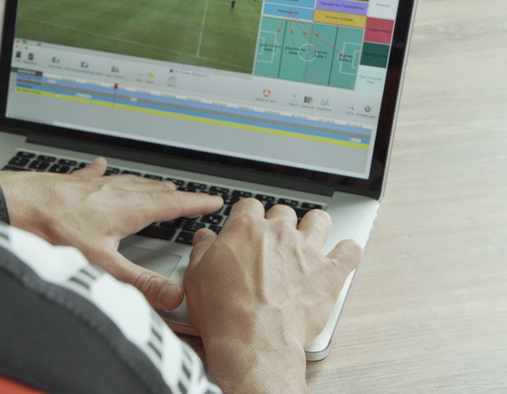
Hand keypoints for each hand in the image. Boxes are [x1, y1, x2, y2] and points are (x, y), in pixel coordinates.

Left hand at [0, 157, 223, 309]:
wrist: (17, 204)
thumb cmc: (53, 230)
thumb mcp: (101, 262)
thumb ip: (138, 281)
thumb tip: (171, 295)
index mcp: (127, 208)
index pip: (172, 204)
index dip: (196, 203)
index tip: (213, 200)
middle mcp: (114, 191)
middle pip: (153, 190)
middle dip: (173, 193)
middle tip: (187, 195)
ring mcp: (93, 184)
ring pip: (129, 181)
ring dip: (146, 184)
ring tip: (157, 184)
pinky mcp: (73, 181)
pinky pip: (95, 172)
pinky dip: (104, 171)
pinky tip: (102, 165)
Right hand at [184, 198, 361, 392]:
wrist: (252, 340)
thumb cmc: (223, 312)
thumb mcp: (197, 275)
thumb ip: (203, 250)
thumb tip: (204, 238)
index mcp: (245, 229)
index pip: (249, 206)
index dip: (248, 215)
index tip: (247, 226)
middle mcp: (278, 233)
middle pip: (284, 212)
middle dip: (279, 223)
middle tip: (274, 240)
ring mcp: (307, 250)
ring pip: (319, 220)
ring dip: (315, 226)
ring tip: (310, 237)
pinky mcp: (329, 273)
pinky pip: (350, 251)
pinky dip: (348, 251)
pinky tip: (343, 255)